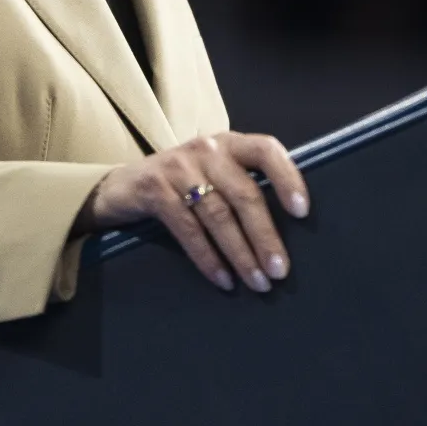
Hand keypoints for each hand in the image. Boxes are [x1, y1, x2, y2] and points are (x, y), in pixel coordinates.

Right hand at [74, 132, 309, 292]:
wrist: (123, 185)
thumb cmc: (184, 184)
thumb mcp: (215, 174)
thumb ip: (244, 185)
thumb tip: (291, 230)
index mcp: (230, 143)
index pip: (266, 150)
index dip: (288, 178)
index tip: (303, 212)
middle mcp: (207, 149)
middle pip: (245, 193)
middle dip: (265, 236)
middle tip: (280, 270)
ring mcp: (178, 167)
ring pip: (218, 215)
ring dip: (241, 254)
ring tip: (257, 282)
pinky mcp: (155, 189)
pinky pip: (188, 229)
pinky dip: (208, 258)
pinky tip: (224, 279)